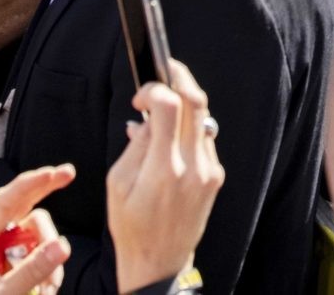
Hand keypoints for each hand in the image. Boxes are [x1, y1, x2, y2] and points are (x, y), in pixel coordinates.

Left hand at [0, 164, 72, 294]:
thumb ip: (31, 271)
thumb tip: (62, 245)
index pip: (3, 202)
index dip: (29, 183)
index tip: (53, 173)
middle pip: (21, 203)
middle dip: (44, 189)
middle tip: (68, 174)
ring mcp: (7, 251)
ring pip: (39, 231)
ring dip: (51, 253)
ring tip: (48, 288)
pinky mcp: (20, 264)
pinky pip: (44, 252)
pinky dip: (51, 269)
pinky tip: (46, 290)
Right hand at [106, 60, 225, 293]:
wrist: (159, 261)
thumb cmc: (131, 226)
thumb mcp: (116, 184)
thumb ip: (135, 145)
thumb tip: (147, 117)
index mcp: (162, 169)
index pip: (169, 106)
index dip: (155, 88)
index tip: (141, 96)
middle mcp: (192, 167)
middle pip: (196, 102)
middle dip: (179, 78)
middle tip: (164, 72)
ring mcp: (209, 171)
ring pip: (204, 118)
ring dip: (185, 104)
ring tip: (163, 108)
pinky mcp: (216, 176)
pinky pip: (205, 139)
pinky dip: (189, 129)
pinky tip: (172, 139)